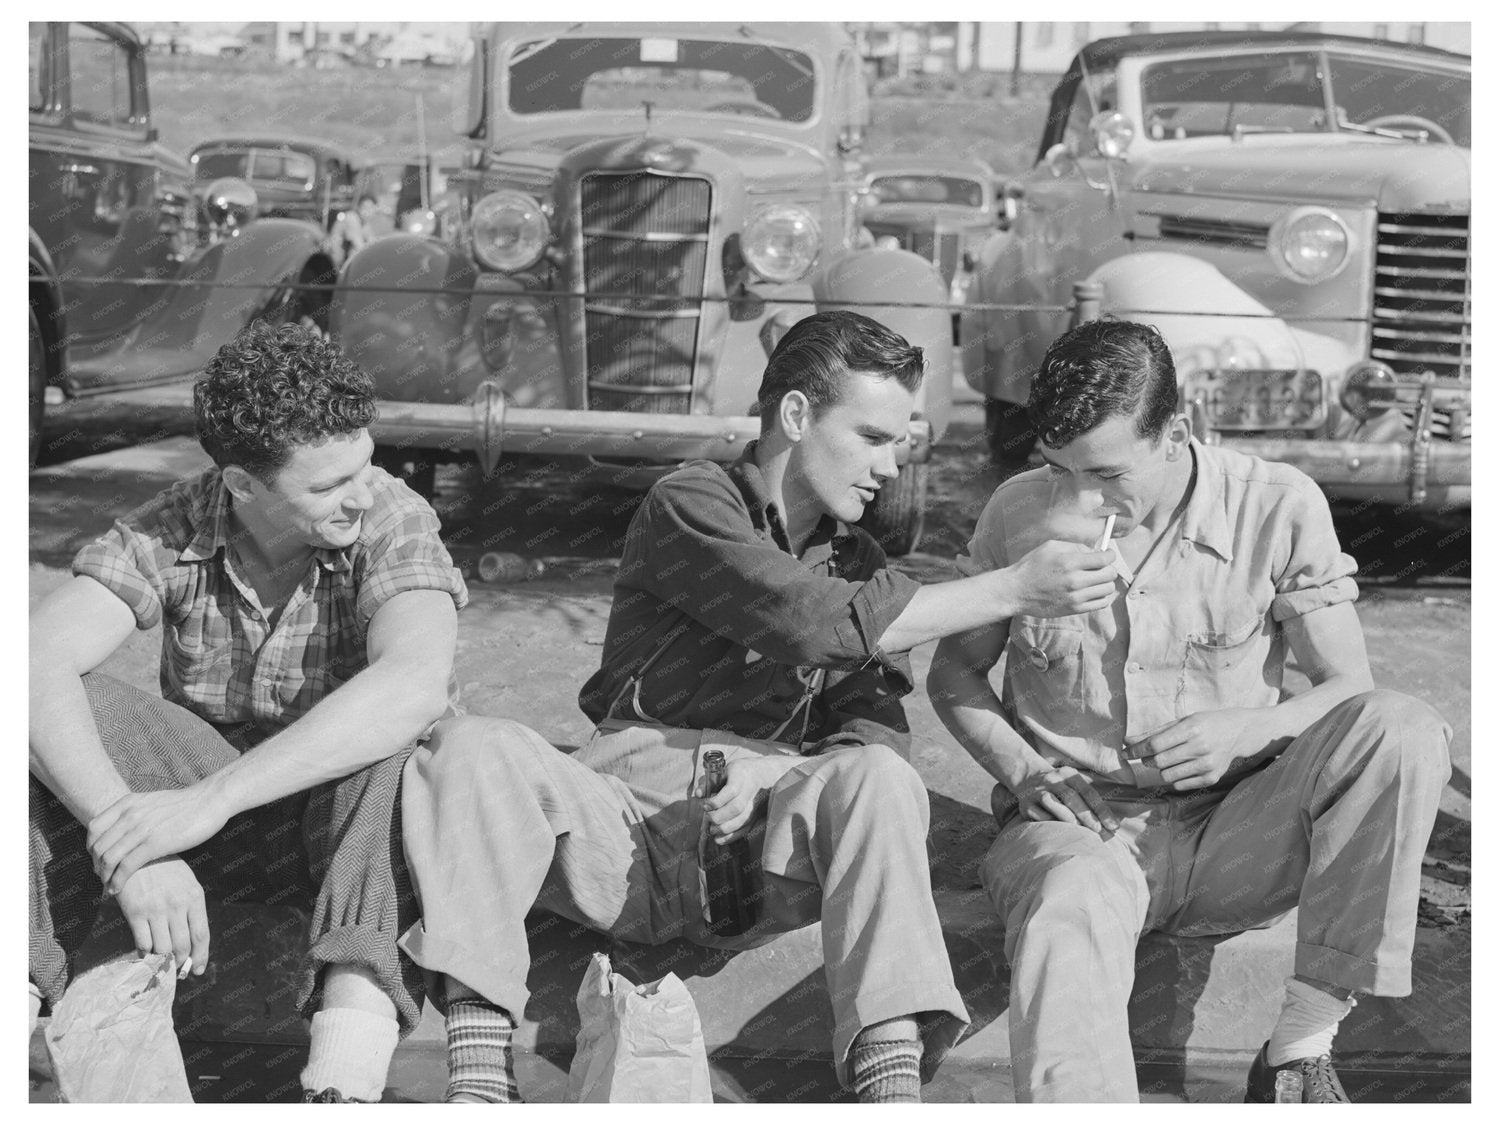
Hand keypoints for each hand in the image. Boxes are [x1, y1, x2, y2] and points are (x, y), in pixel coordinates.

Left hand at [88, 785, 230, 894]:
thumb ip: (136, 812)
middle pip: (98, 846)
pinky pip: (126, 867)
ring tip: (109, 886)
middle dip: (97, 866)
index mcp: (128, 803)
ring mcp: (142, 829)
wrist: (211, 800)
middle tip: (103, 877)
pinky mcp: (155, 843)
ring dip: (104, 877)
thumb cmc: (186, 804)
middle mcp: (130, 815)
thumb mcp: (153, 802)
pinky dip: (117, 881)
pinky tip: (117, 889)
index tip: (99, 860)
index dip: (91, 848)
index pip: (94, 828)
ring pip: (108, 859)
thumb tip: (125, 828)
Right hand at [113, 857, 209, 977]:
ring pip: (163, 948)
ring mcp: (156, 909)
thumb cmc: (165, 869)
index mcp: (194, 897)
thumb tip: (192, 942)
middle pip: (183, 945)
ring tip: (161, 963)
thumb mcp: (186, 882)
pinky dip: (145, 952)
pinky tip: (145, 952)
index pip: (201, 935)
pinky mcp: (136, 912)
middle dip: (181, 962)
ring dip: (162, 960)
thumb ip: (190, 909)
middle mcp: (177, 904)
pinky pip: (143, 942)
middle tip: (177, 971)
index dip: (200, 956)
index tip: (197, 970)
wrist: (137, 853)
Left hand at [700, 757, 789, 844]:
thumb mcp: (723, 770)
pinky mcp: (756, 815)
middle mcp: (751, 791)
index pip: (731, 791)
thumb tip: (698, 794)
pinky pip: (746, 828)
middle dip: (718, 816)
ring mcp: (755, 804)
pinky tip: (719, 839)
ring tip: (711, 829)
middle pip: (736, 807)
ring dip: (724, 828)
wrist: (765, 775)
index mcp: (741, 776)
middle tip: (707, 816)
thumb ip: (708, 782)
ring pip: (742, 820)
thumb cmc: (739, 772)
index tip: (705, 804)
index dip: (716, 801)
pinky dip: (731, 837)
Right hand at [1007, 539, 1118, 617]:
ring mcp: (1075, 597)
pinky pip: (1101, 604)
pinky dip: (1101, 596)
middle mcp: (1075, 581)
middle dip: (1109, 568)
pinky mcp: (1074, 609)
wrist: (1016, 591)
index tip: (1108, 554)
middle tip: (1101, 566)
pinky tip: (1092, 591)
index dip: (1110, 554)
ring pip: (1108, 589)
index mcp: (1070, 562)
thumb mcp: (1050, 547)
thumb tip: (1094, 551)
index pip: (1104, 559)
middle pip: (1110, 574)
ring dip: (1105, 583)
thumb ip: (1075, 546)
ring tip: (1095, 580)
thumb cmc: (1031, 566)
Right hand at [1011, 765, 1119, 835]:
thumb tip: (1117, 819)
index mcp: (1068, 774)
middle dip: (1086, 816)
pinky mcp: (1025, 804)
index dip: (1101, 809)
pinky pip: (1037, 814)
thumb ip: (1093, 797)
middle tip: (1098, 830)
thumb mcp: (1074, 783)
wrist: (1027, 777)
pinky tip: (1059, 829)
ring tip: (1079, 831)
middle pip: (1071, 797)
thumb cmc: (1060, 786)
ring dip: (1067, 818)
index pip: (1088, 792)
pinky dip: (1049, 822)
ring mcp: (1037, 791)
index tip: (1112, 825)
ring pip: (1052, 803)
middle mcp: (1052, 780)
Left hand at [1127, 709, 1267, 789]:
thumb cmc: (1204, 724)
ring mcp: (1207, 765)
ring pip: (1167, 776)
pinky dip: (1173, 778)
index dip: (1135, 750)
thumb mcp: (1180, 721)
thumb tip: (1126, 741)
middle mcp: (1200, 747)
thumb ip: (1153, 732)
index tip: (1125, 753)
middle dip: (1146, 760)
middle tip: (1146, 756)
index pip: (1155, 744)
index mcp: (1191, 729)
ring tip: (1166, 760)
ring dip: (1160, 770)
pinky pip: (1179, 785)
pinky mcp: (1212, 778)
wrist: (1238, 732)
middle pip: (1158, 762)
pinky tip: (1180, 767)